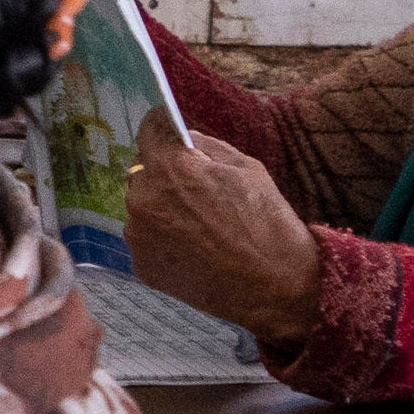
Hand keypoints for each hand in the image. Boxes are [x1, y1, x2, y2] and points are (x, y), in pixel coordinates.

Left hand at [120, 121, 331, 340]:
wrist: (274, 286)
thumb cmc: (267, 223)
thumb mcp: (246, 168)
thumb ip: (206, 146)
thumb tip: (184, 136)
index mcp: (170, 168)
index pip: (150, 129)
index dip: (164, 126)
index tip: (172, 131)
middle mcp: (144, 199)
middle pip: (144, 169)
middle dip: (165, 171)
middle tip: (196, 187)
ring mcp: (139, 236)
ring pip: (142, 205)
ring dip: (161, 204)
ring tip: (198, 223)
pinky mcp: (142, 265)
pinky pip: (146, 237)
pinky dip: (162, 236)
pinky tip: (193, 246)